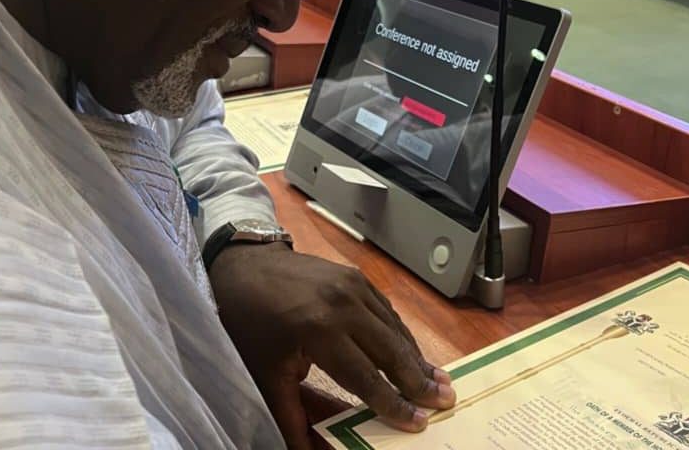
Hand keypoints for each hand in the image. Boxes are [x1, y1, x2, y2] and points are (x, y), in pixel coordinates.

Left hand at [209, 242, 455, 448]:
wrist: (243, 267)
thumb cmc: (249, 325)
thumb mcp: (264, 375)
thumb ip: (291, 417)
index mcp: (319, 330)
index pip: (366, 377)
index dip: (393, 403)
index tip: (418, 423)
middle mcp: (343, 305)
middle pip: (391, 350)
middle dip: (418, 380)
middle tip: (444, 401)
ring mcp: (353, 286)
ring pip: (395, 329)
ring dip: (417, 357)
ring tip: (439, 381)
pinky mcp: (356, 277)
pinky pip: (387, 312)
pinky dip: (402, 336)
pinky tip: (413, 354)